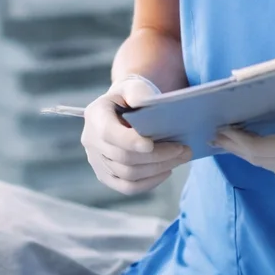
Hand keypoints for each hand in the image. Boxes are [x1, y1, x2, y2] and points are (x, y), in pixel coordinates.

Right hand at [81, 75, 191, 194]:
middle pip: (123, 157)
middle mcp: (90, 140)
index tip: (151, 145)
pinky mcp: (105, 176)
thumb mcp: (133, 87)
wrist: (122, 109)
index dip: (129, 141)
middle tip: (184, 150)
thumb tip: (143, 102)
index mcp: (95, 115)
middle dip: (157, 156)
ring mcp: (96, 160)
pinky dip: (149, 183)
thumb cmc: (131, 97)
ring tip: (180, 158)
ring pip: (128, 174)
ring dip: (158, 169)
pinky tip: (166, 171)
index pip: (108, 133)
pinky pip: (126, 187)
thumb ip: (137, 92)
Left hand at [213, 90, 274, 183]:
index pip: (262, 149)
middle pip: (262, 160)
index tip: (219, 128)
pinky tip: (261, 149)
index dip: (239, 140)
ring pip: (271, 166)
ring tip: (231, 140)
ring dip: (250, 154)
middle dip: (237, 148)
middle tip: (214, 135)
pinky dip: (266, 159)